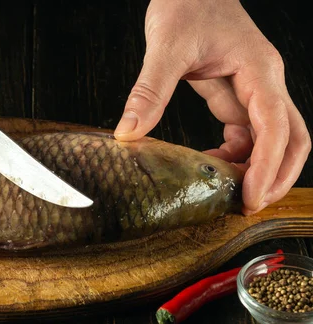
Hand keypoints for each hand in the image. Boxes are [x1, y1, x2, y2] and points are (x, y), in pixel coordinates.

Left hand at [114, 0, 310, 214]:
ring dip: (256, 168)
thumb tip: (129, 133)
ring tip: (227, 193)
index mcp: (258, 70)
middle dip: (276, 175)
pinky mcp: (237, 93)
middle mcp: (265, 82)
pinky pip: (247, 132)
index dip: (266, 167)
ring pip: (272, 138)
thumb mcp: (165, 46)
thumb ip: (149, 90)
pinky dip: (235, 154)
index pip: (275, 127)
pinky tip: (210, 164)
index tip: (250, 196)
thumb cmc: (186, 4)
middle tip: (248, 205)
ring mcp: (254, 88)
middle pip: (292, 138)